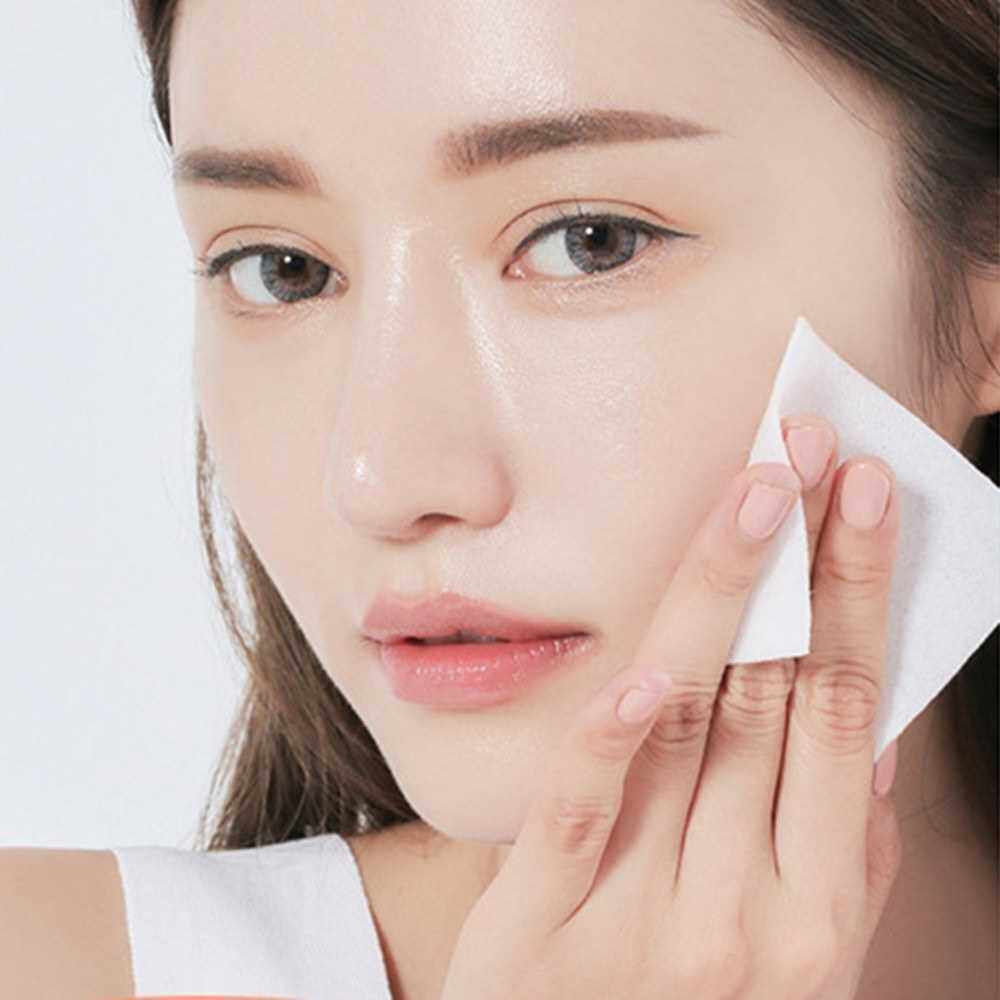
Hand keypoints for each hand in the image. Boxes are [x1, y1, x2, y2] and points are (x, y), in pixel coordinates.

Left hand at [440, 414, 902, 999]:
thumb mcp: (789, 951)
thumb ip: (838, 855)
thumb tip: (870, 736)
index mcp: (818, 913)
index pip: (845, 717)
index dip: (857, 595)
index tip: (862, 496)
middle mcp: (742, 913)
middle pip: (777, 701)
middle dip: (799, 564)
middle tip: (808, 455)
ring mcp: (640, 920)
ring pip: (689, 732)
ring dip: (721, 601)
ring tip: (749, 498)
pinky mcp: (542, 926)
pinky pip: (582, 808)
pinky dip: (615, 731)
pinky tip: (651, 660)